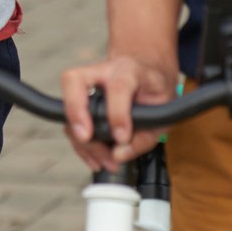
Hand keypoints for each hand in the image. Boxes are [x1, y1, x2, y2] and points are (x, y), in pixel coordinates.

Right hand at [59, 51, 179, 173]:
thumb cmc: (154, 91)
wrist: (147, 74)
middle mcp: (102, 71)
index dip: (118, 113)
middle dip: (76, 112)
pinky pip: (70, 122)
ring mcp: (86, 84)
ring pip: (68, 104)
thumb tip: (119, 154)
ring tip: (105, 160)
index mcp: (129, 70)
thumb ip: (145, 136)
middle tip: (86, 138)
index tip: (122, 138)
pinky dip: (80, 145)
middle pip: (74, 80)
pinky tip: (96, 158)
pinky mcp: (79, 100)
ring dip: (81, 139)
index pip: (118, 86)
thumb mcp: (163, 113)